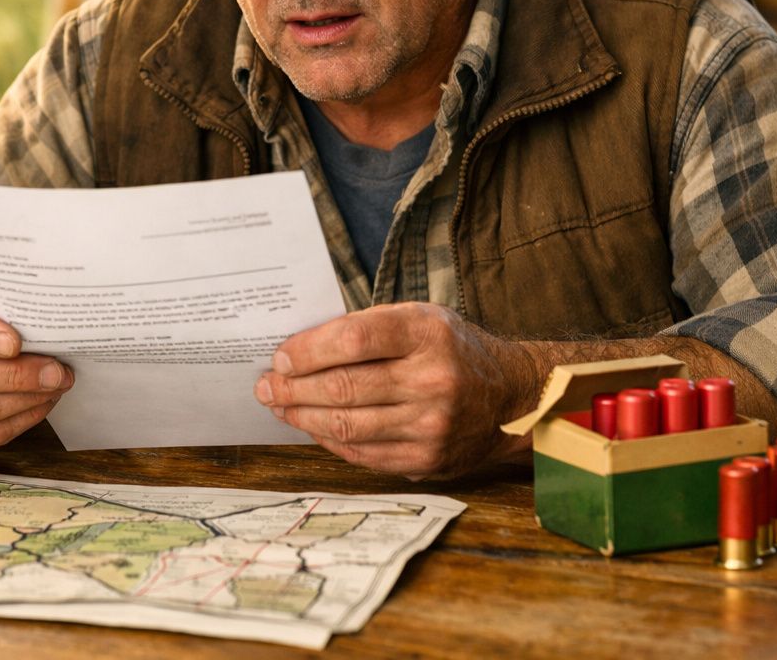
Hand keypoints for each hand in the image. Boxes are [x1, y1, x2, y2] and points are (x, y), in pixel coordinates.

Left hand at [254, 303, 533, 479]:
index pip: (353, 339)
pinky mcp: (427, 459)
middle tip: (265, 387)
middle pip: (343, 387)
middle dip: (292, 388)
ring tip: (280, 408)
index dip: (307, 350)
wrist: (512, 397)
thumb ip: (368, 328)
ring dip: (303, 418)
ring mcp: (431, 425)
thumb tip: (301, 349)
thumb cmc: (453, 349)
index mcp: (428, 333)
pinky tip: (313, 428)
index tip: (280, 356)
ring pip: (347, 425)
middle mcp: (433, 380)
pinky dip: (330, 441)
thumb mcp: (421, 318)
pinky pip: (363, 453)